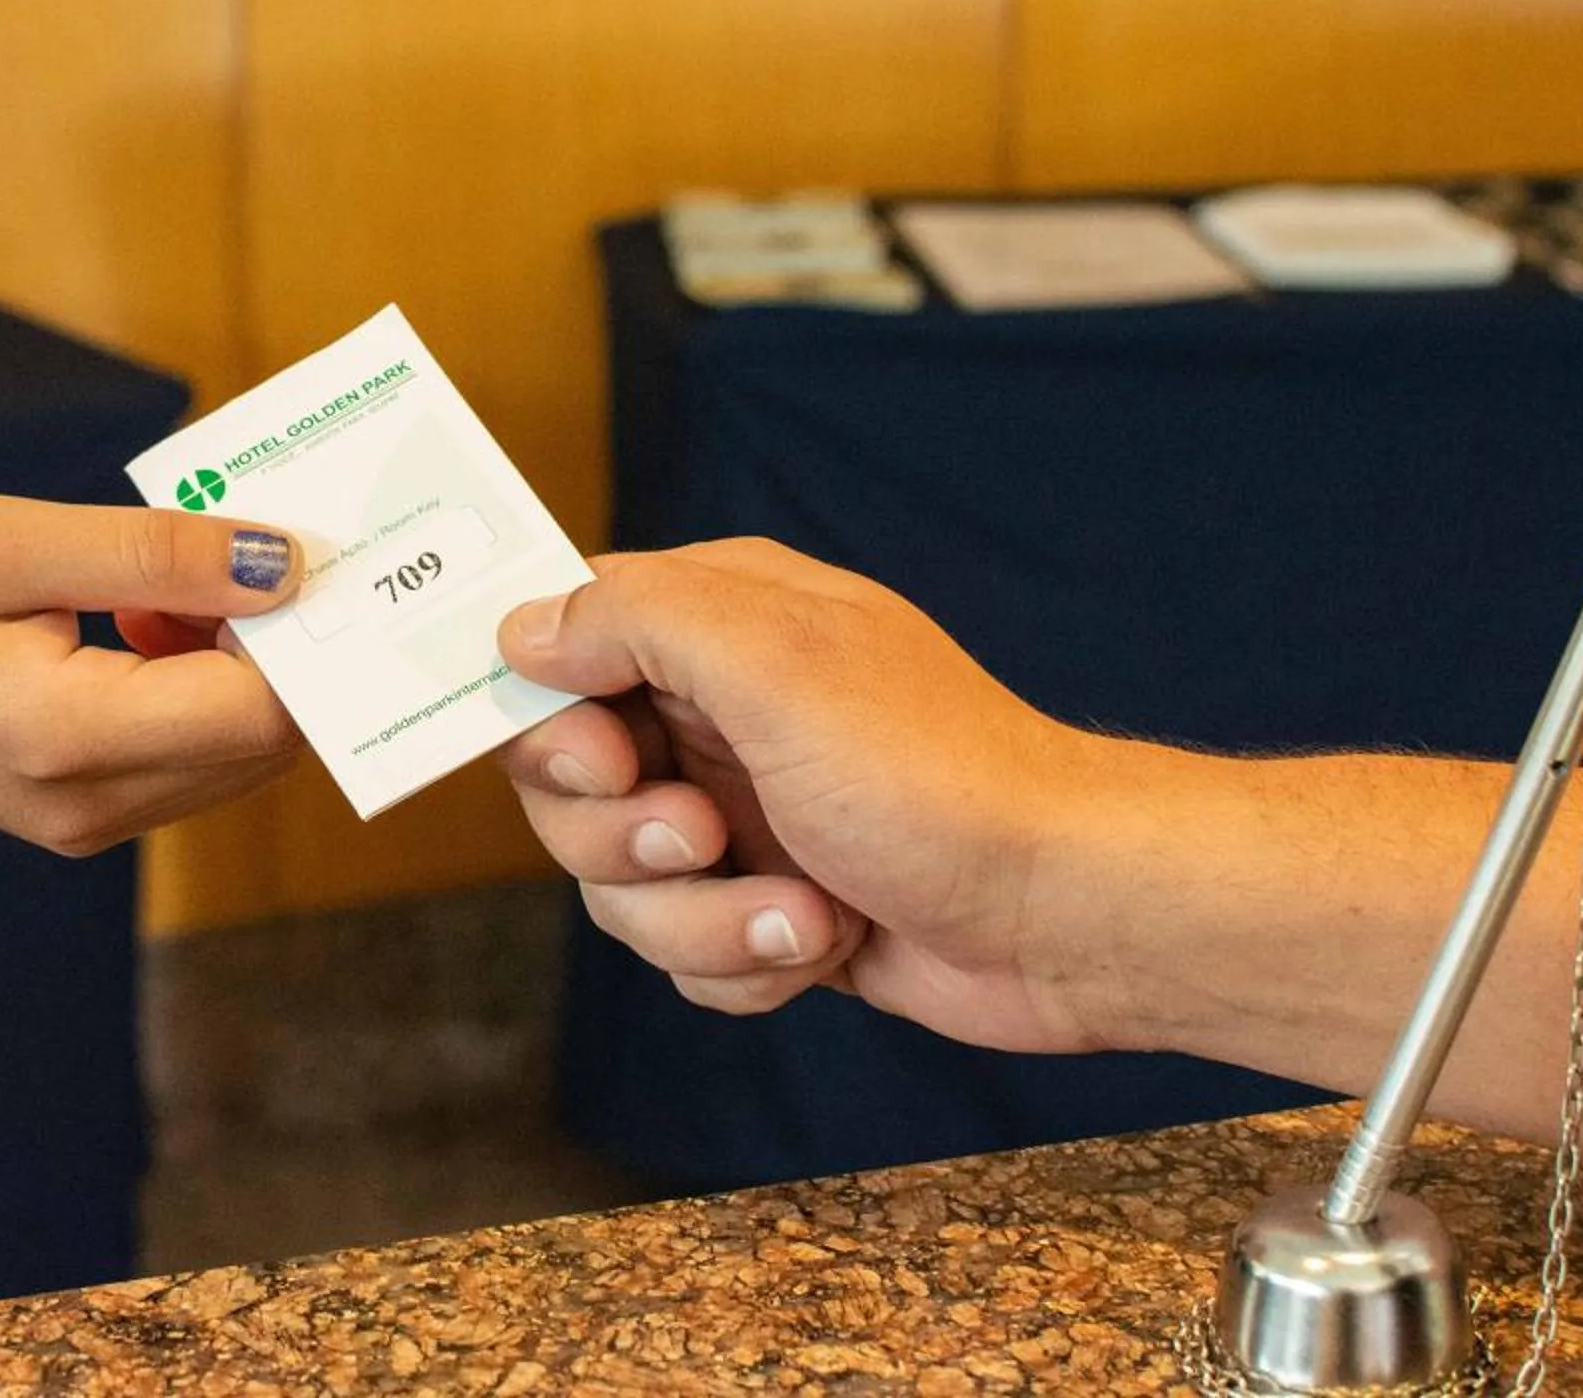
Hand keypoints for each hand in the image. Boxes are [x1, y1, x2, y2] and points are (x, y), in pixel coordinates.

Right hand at [0, 491, 303, 853]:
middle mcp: (86, 805)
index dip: (304, 631)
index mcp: (65, 740)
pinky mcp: (78, 810)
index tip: (307, 544)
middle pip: (263, 742)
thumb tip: (285, 563)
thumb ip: (154, 556)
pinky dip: (194, 684)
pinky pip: (187, 755)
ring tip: (158, 582)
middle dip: (280, 645)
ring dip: (234, 661)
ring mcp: (83, 821)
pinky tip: (134, 620)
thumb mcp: (8, 540)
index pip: (258, 712)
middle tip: (245, 542)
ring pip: (234, 753)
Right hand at [496, 539, 1112, 1052]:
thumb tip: (520, 628)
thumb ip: (632, 619)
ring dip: (703, 917)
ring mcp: (742, 814)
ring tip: (805, 909)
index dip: (551, 715)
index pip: (560, 641)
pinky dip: (746, 962)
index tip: (603, 758)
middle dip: (623, 836)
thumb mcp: (773, 661)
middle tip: (707, 834)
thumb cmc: (934, 775)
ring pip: (618, 884)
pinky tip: (828, 940)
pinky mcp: (768, 908)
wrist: (1062, 915)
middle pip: (566, 783)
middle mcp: (720, 711)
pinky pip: (682, 953)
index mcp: (721, 622)